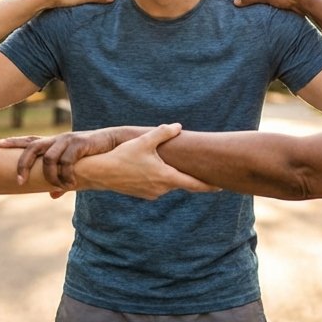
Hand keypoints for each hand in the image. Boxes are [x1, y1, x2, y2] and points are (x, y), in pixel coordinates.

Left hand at [0, 126, 142, 187]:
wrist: (115, 143)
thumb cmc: (93, 156)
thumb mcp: (75, 168)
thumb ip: (61, 181)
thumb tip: (52, 196)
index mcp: (53, 143)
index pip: (29, 141)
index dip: (13, 142)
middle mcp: (57, 140)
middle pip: (32, 148)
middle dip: (22, 164)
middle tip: (18, 181)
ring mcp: (68, 140)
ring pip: (49, 158)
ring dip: (50, 177)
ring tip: (58, 187)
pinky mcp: (80, 144)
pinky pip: (67, 162)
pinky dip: (66, 176)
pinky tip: (71, 185)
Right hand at [83, 124, 215, 198]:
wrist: (100, 173)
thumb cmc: (122, 156)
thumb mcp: (144, 141)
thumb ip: (163, 133)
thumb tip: (178, 126)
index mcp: (166, 176)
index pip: (193, 184)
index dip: (208, 185)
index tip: (221, 186)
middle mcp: (162, 188)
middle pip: (181, 181)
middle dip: (190, 176)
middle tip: (202, 169)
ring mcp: (153, 193)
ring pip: (168, 182)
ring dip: (170, 174)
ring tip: (166, 164)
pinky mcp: (144, 194)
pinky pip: (158, 185)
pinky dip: (159, 178)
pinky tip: (150, 168)